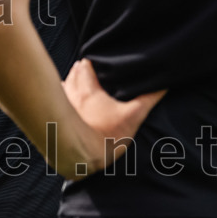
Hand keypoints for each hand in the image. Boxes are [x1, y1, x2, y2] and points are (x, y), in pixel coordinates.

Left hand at [61, 58, 166, 177]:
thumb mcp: (132, 117)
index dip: (92, 62)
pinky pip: (58, 100)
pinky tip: (67, 100)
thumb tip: (162, 86)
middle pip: (74, 73)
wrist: (79, 155)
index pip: (85, 65)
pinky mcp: (55, 116)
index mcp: (88, 89)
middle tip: (91, 69)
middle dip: (82, 70)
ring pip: (65, 85)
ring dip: (71, 81)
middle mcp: (71, 92)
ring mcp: (62, 103)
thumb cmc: (104, 136)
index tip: (99, 61)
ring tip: (79, 82)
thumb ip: (147, 100)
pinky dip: (63, 96)